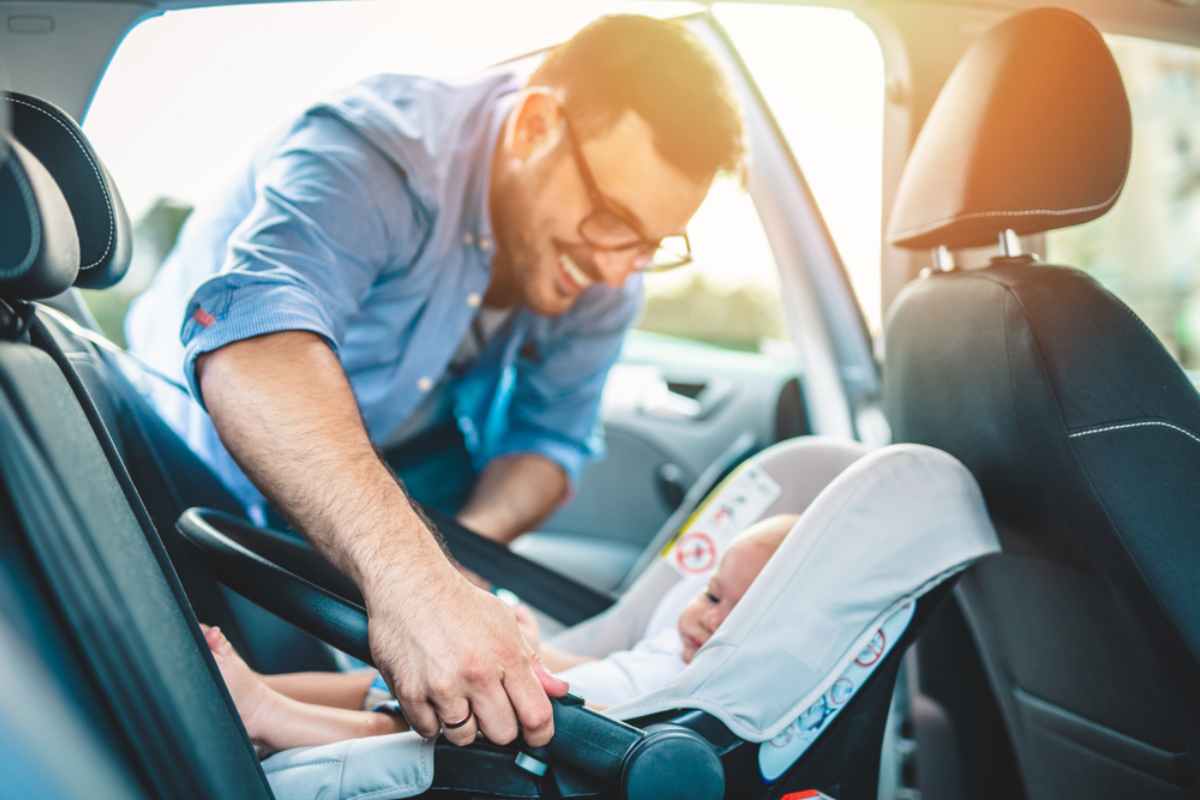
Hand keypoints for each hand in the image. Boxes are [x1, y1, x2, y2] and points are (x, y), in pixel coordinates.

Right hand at [365, 561, 568, 747]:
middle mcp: (477, 674)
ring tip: (457, 697)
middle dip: (498, 726)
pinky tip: (433, 696)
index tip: (534, 735)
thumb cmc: (459, 603)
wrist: (409, 582)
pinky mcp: (411, 693)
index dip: (540, 734)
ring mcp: (443, 686)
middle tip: (488, 707)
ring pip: (464, 737)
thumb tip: (559, 691)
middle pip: (502, 734)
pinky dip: (432, 720)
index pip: (536, 716)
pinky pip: (428, 731)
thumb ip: (532, 662)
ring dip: (462, 724)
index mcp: (507, 656)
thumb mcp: (505, 622)